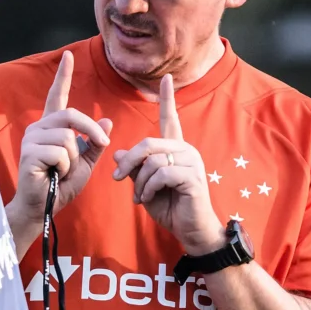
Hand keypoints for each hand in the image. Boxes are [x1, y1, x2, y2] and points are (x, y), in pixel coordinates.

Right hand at [8, 51, 111, 233]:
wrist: (44, 209)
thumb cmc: (61, 187)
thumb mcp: (85, 164)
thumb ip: (95, 144)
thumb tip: (107, 121)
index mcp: (51, 127)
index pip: (56, 96)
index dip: (63, 76)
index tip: (68, 55)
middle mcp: (38, 128)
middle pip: (72, 115)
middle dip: (91, 130)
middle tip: (102, 145)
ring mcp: (31, 138)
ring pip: (68, 137)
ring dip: (73, 158)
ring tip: (61, 171)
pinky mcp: (29, 152)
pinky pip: (60, 152)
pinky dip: (64, 168)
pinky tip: (53, 175)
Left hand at [112, 74, 224, 253]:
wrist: (190, 230)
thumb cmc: (170, 208)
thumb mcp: (145, 186)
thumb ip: (135, 168)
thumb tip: (117, 152)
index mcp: (175, 148)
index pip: (171, 118)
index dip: (167, 99)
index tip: (166, 79)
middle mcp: (186, 150)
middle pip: (148, 143)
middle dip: (128, 162)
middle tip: (117, 178)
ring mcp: (192, 162)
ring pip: (153, 160)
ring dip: (139, 182)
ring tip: (139, 196)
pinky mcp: (193, 176)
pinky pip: (161, 173)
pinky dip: (148, 188)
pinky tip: (148, 198)